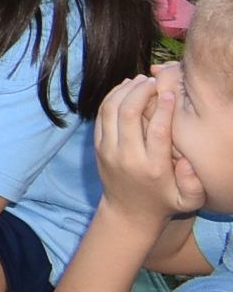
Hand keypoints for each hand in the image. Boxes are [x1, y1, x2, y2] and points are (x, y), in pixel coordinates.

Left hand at [96, 68, 206, 221]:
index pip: (156, 131)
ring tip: (140, 80)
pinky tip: (125, 88)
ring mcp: (108, 150)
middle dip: (140, 91)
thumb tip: (188, 162)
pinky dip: (111, 97)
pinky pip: (101, 115)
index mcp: (152, 167)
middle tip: (153, 79)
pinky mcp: (98, 146)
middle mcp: (127, 157)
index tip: (169, 92)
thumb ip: (194, 184)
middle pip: (128, 113)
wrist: (128, 212)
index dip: (163, 108)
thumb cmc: (163, 202)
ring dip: (124, 90)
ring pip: (110, 110)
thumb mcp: (188, 201)